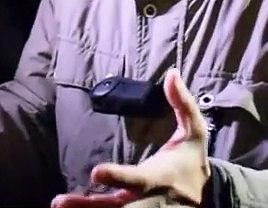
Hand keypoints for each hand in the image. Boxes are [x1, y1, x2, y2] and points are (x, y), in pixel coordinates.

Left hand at [51, 69, 210, 207]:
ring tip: (58, 204)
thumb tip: (172, 73)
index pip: (136, 179)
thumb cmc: (192, 160)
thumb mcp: (195, 132)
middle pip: (117, 206)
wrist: (208, 197)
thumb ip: (183, 104)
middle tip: (60, 202)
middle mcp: (146, 199)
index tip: (96, 171)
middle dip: (91, 205)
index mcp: (158, 178)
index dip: (117, 176)